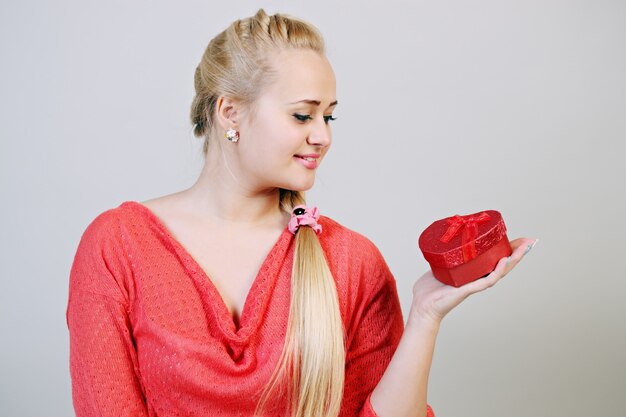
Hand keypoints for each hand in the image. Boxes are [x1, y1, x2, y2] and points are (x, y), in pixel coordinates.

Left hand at [408, 237, 537, 326]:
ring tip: (524, 249)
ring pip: (499, 272)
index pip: (495, 259)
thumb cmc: (429, 290)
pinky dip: (497, 271)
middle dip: (517, 253)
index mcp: (473, 273)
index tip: (521, 239)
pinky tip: (504, 261)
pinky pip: (486, 280)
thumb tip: (443, 241)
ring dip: (513, 260)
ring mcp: (474, 284)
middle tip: (530, 242)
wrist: (421, 306)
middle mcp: (477, 279)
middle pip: (503, 264)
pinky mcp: (467, 290)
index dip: (508, 250)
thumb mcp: (439, 266)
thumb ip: (443, 256)